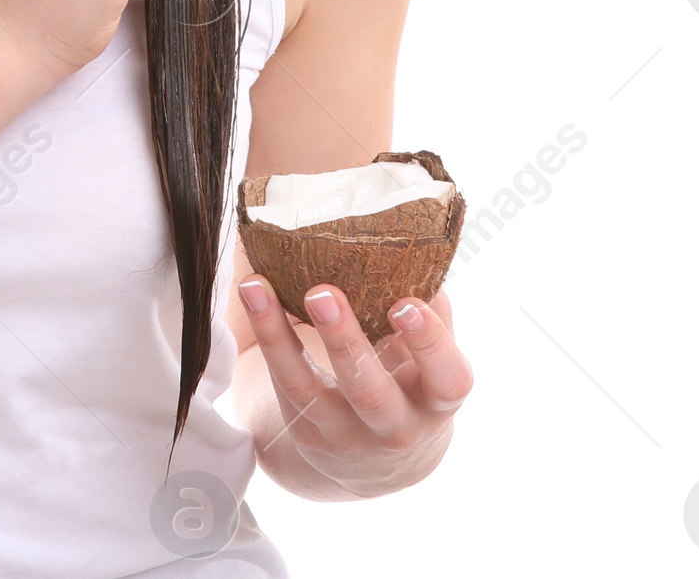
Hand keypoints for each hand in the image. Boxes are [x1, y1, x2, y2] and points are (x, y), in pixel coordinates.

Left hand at [237, 276, 473, 496]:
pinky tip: (251, 292)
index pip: (447, 378)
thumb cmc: (406, 378)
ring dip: (279, 336)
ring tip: (257, 285)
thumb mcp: (425, 354)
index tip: (405, 302)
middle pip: (370, 393)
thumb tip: (412, 239)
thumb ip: (424, 304)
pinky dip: (263, 335)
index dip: (430, 344)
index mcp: (435, 398)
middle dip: (346, 343)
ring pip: (308, 390)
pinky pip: (280, 381)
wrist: (376, 460)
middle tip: (322, 292)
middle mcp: (394, 425)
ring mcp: (345, 433)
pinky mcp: (306, 430)